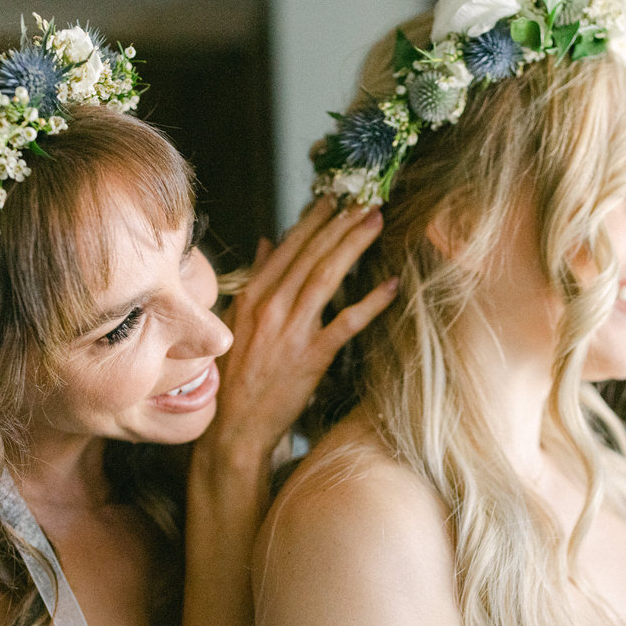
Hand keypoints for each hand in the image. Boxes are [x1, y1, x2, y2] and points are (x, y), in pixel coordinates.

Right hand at [201, 198, 396, 470]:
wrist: (234, 428)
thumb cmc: (236, 379)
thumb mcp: (236, 322)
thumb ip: (255, 280)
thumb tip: (264, 243)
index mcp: (252, 296)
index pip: (287, 247)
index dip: (313, 220)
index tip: (334, 197)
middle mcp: (270, 307)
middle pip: (310, 254)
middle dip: (340, 222)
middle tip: (366, 197)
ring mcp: (290, 330)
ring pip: (326, 276)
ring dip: (354, 245)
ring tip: (376, 221)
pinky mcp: (310, 356)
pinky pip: (346, 323)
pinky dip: (370, 302)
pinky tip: (391, 285)